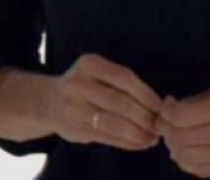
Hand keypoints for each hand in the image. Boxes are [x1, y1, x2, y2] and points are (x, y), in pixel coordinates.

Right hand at [43, 54, 162, 151]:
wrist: (47, 102)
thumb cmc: (85, 86)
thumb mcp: (98, 73)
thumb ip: (123, 83)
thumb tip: (162, 105)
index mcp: (88, 64)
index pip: (124, 78)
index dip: (147, 94)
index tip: (161, 107)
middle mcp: (77, 84)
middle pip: (120, 102)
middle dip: (145, 117)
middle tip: (159, 126)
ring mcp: (73, 108)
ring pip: (114, 123)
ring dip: (138, 133)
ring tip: (152, 138)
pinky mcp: (74, 129)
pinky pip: (107, 138)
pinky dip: (128, 142)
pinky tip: (139, 143)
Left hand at [159, 84, 209, 177]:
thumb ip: (198, 101)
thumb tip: (172, 110)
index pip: (178, 116)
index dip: (165, 111)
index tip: (168, 105)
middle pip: (178, 138)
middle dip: (165, 128)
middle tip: (167, 121)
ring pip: (185, 157)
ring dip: (173, 146)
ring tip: (176, 137)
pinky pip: (200, 171)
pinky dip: (187, 162)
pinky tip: (187, 151)